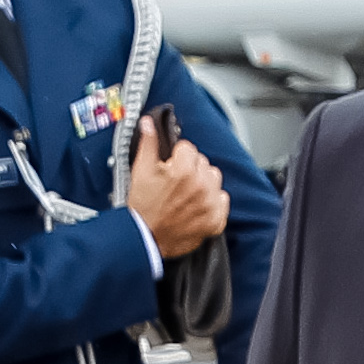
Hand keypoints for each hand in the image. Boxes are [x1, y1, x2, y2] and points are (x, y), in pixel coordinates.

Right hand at [126, 132, 226, 258]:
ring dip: (203, 183)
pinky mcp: (215, 220)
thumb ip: (148, 143)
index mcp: (184, 170)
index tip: (169, 168)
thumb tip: (149, 124)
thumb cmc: (142, 207)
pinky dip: (212, 202)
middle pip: (203, 162)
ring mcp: (210, 204)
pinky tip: (196, 205)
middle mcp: (201, 186)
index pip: (188, 148)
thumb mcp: (140, 171)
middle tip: (175, 183)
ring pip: (214, 179)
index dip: (175, 158)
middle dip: (190, 169)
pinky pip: (222, 200)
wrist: (144, 239)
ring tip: (186, 193)